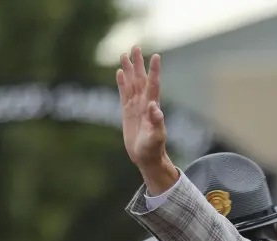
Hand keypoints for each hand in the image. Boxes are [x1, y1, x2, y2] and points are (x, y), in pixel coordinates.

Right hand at [117, 46, 170, 174]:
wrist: (146, 158)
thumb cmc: (153, 149)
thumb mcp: (156, 136)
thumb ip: (156, 122)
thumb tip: (154, 106)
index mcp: (152, 107)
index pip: (153, 84)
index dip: (154, 71)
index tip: (156, 56)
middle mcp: (144, 103)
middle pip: (141, 79)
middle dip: (138, 64)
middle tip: (136, 47)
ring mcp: (136, 107)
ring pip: (132, 83)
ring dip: (129, 69)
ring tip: (124, 55)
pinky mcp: (128, 112)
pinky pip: (124, 93)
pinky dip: (122, 83)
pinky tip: (120, 73)